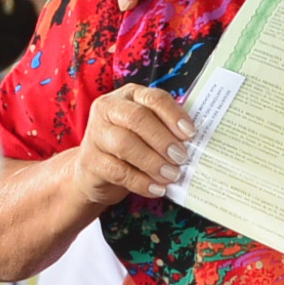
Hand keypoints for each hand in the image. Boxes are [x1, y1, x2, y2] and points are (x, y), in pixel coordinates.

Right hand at [71, 86, 194, 205]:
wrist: (94, 171)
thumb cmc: (130, 146)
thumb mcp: (147, 131)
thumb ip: (166, 130)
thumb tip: (194, 142)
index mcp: (128, 96)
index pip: (153, 98)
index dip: (173, 115)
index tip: (190, 133)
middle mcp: (108, 109)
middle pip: (137, 119)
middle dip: (163, 139)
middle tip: (181, 157)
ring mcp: (95, 134)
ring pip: (125, 145)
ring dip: (153, 162)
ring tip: (172, 175)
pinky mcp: (89, 161)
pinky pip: (118, 171)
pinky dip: (141, 182)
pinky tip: (157, 189)